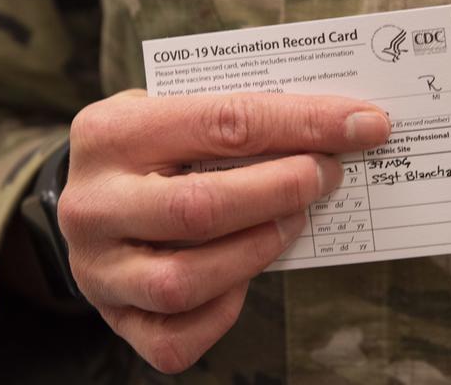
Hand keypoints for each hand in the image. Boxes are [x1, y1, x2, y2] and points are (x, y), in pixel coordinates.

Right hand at [58, 89, 389, 372]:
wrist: (88, 198)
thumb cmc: (148, 150)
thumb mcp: (173, 113)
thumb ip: (235, 120)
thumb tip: (334, 128)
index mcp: (110, 133)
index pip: (223, 123)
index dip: (303, 124)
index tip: (362, 124)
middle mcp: (93, 204)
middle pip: (201, 207)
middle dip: (283, 190)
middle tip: (329, 175)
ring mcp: (97, 269)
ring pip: (185, 282)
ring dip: (258, 250)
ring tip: (294, 221)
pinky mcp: (114, 318)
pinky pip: (175, 337)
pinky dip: (224, 312)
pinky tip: (245, 277)